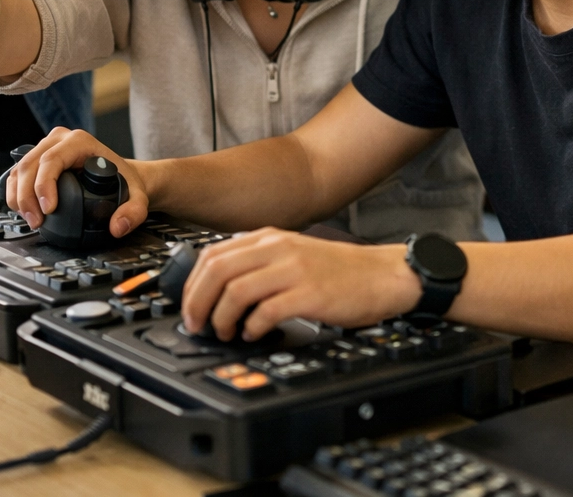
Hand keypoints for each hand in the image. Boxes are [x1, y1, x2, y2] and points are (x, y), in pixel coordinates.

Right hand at [6, 128, 150, 236]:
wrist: (123, 175)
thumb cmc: (125, 181)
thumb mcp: (137, 196)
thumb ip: (134, 212)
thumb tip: (117, 227)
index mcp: (81, 142)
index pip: (52, 160)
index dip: (44, 186)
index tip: (48, 210)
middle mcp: (60, 140)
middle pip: (30, 165)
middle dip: (27, 196)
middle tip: (36, 221)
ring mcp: (46, 147)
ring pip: (20, 169)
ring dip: (18, 197)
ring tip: (31, 220)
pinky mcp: (38, 159)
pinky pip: (18, 174)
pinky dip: (16, 193)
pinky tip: (24, 211)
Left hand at [181, 229, 422, 341]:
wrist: (383, 275)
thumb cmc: (339, 271)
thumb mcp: (293, 254)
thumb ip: (259, 263)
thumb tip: (219, 289)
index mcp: (270, 239)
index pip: (213, 255)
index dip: (192, 285)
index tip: (189, 307)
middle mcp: (278, 249)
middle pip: (217, 272)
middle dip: (197, 303)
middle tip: (197, 326)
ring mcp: (294, 270)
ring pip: (235, 291)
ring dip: (221, 319)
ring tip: (225, 333)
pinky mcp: (309, 294)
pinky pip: (266, 311)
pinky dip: (252, 327)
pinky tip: (254, 334)